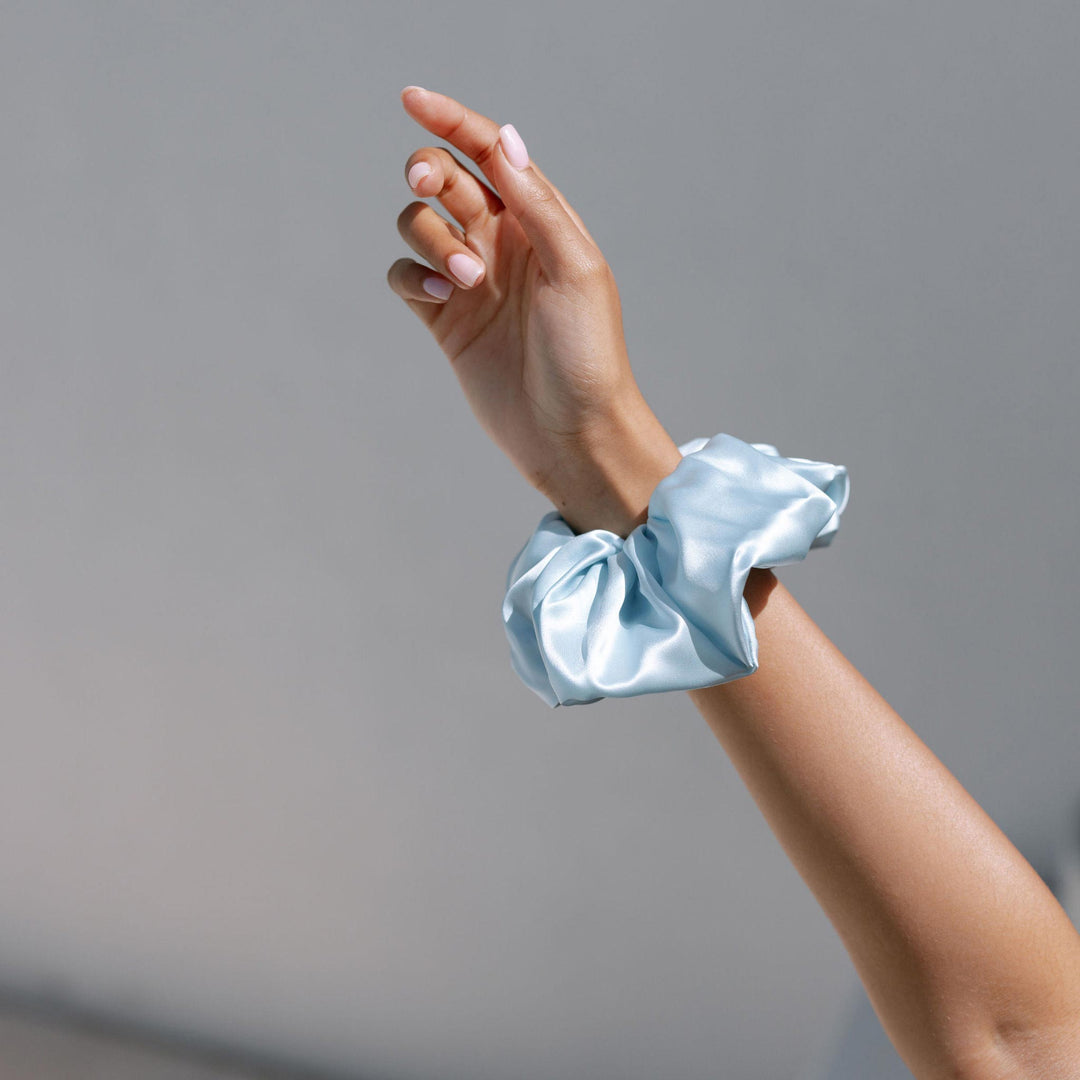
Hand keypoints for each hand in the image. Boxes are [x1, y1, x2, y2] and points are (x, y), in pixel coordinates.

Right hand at [387, 86, 680, 534]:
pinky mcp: (444, 321)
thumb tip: (503, 141)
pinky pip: (406, 276)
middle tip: (431, 189)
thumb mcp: (575, 270)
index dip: (451, 119)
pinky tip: (440, 299)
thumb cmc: (587, 355)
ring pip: (419, 225)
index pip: (488, 152)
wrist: (571, 434)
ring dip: (431, 239)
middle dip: (429, 172)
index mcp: (539, 220)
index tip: (411, 97)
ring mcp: (469, 281)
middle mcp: (502, 242)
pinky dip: (411, 277)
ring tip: (465, 280)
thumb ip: (538, 205)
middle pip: (444, 179)